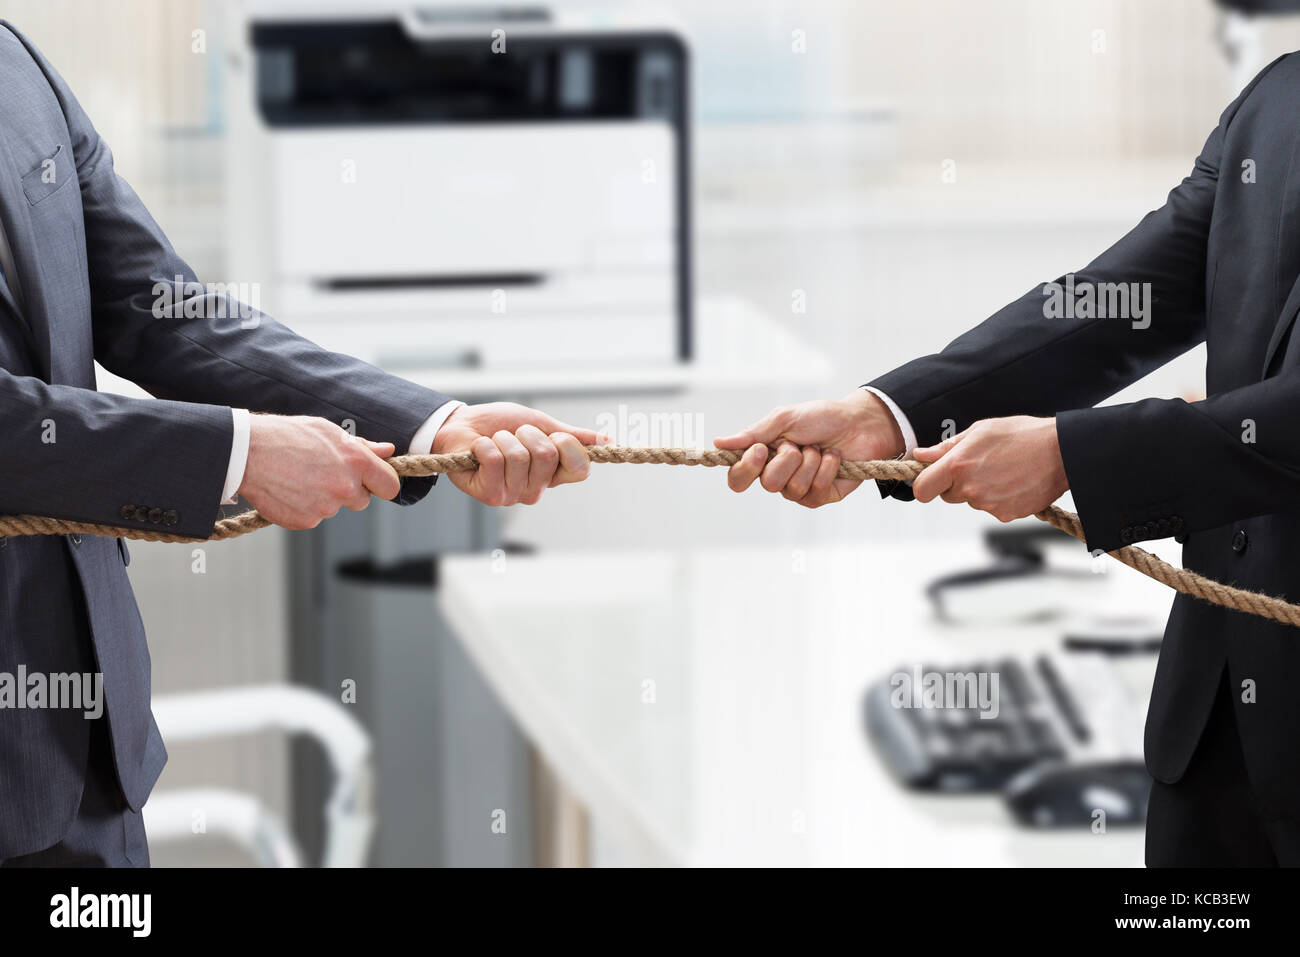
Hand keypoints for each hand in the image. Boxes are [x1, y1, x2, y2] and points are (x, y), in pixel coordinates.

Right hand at [238, 414, 401, 529]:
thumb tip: (388, 450)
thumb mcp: (327, 431)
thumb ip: (362, 446)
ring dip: (323, 498)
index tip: (374, 482)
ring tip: (298, 477)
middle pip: (362, 501)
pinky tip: (288, 490)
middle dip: (348, 490)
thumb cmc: (288, 435)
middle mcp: (345, 487)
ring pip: (334, 508)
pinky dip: (303, 508)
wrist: (246, 453)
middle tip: (322, 473)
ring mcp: (325, 508)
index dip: (382, 484)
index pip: (390, 486)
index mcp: (356, 462)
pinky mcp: (305, 521)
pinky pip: (313, 518)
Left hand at [431, 401, 606, 505]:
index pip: (581, 469)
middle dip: (528, 434)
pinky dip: (485, 445)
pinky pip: (497, 461)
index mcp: (553, 474)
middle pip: (548, 456)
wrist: (460, 425)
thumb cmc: (499, 425)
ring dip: (504, 438)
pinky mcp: (490, 494)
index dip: (570, 447)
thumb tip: (607, 441)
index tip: (554, 434)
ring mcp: (514, 495)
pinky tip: (478, 451)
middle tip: (514, 435)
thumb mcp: (541, 424)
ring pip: (520, 457)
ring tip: (494, 442)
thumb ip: (572, 436)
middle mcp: (537, 489)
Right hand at [713, 389, 905, 507]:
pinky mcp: (821, 496)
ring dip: (810, 461)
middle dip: (787, 460)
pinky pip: (815, 491)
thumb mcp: (784, 419)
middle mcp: (778, 476)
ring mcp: (799, 489)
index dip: (746, 469)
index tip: (761, 450)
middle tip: (798, 444)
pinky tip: (834, 457)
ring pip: (792, 488)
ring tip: (819, 448)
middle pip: (767, 484)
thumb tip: (719, 442)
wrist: (860, 423)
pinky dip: (826, 468)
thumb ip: (753, 433)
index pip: (738, 478)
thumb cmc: (821, 417)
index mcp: (763, 458)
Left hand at [911, 416, 1067, 520]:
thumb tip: (921, 455)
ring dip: (980, 490)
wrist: (1062, 451)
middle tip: (979, 466)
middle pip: (947, 496)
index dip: (925, 484)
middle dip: (956, 484)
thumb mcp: (980, 431)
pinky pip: (992, 509)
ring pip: (972, 501)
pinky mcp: (1006, 515)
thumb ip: (946, 447)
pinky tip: (1014, 481)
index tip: (932, 479)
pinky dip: (999, 499)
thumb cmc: (1021, 435)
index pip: (922, 489)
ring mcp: (988, 505)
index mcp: (958, 465)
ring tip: (1003, 469)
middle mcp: (970, 489)